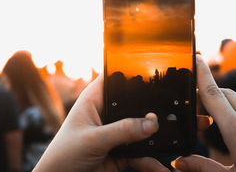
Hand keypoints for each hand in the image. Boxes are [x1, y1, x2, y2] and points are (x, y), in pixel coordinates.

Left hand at [33, 74, 168, 171]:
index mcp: (95, 99)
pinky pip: (142, 153)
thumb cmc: (63, 155)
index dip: (133, 73)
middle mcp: (107, 113)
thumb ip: (122, 130)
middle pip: (135, 104)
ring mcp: (116, 133)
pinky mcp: (121, 152)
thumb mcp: (93, 140)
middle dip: (151, 110)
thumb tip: (151, 123)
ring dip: (155, 138)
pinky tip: (160, 167)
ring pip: (141, 130)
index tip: (156, 75)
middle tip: (171, 114)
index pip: (116, 77)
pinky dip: (151, 160)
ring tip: (171, 142)